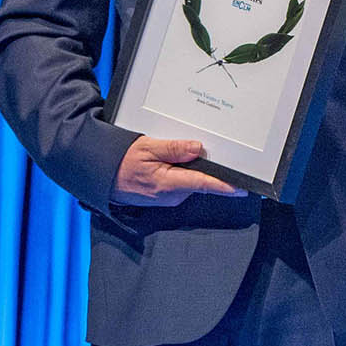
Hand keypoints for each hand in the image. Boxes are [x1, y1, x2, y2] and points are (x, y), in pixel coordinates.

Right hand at [110, 136, 245, 206]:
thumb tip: (198, 148)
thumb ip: (174, 148)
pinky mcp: (166, 197)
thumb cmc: (122, 161)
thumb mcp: (147, 147)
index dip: (225, 186)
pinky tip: (171, 162)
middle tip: (203, 148)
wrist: (101, 175)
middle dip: (207, 167)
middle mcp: (171, 195)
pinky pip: (182, 183)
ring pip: (191, 181)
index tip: (243, 188)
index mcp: (168, 183)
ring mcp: (168, 198)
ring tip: (174, 153)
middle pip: (200, 180)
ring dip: (191, 169)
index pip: (204, 184)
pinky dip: (182, 173)